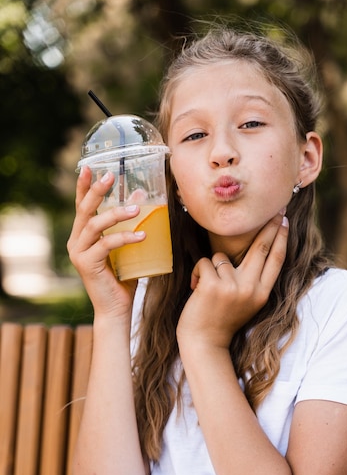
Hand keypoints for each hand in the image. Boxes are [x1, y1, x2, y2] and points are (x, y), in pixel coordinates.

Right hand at [67, 166, 144, 317]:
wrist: (116, 308)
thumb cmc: (123, 278)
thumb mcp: (127, 247)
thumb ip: (130, 225)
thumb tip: (143, 197)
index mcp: (82, 236)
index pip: (81, 206)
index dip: (83, 186)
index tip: (90, 166)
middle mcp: (75, 242)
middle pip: (84, 210)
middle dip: (96, 190)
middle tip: (111, 176)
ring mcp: (78, 253)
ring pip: (95, 225)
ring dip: (116, 214)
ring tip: (137, 209)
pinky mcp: (86, 264)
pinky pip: (106, 245)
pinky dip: (125, 238)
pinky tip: (142, 235)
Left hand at [177, 213, 288, 348]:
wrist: (204, 342)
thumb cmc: (221, 320)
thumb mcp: (246, 302)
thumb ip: (252, 280)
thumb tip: (256, 251)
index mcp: (262, 294)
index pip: (275, 260)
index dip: (280, 238)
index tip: (283, 220)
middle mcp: (250, 289)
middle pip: (260, 248)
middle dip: (267, 226)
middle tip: (272, 210)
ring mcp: (232, 287)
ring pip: (221, 257)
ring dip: (211, 269)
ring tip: (207, 289)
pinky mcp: (213, 285)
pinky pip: (205, 262)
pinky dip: (198, 273)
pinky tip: (197, 290)